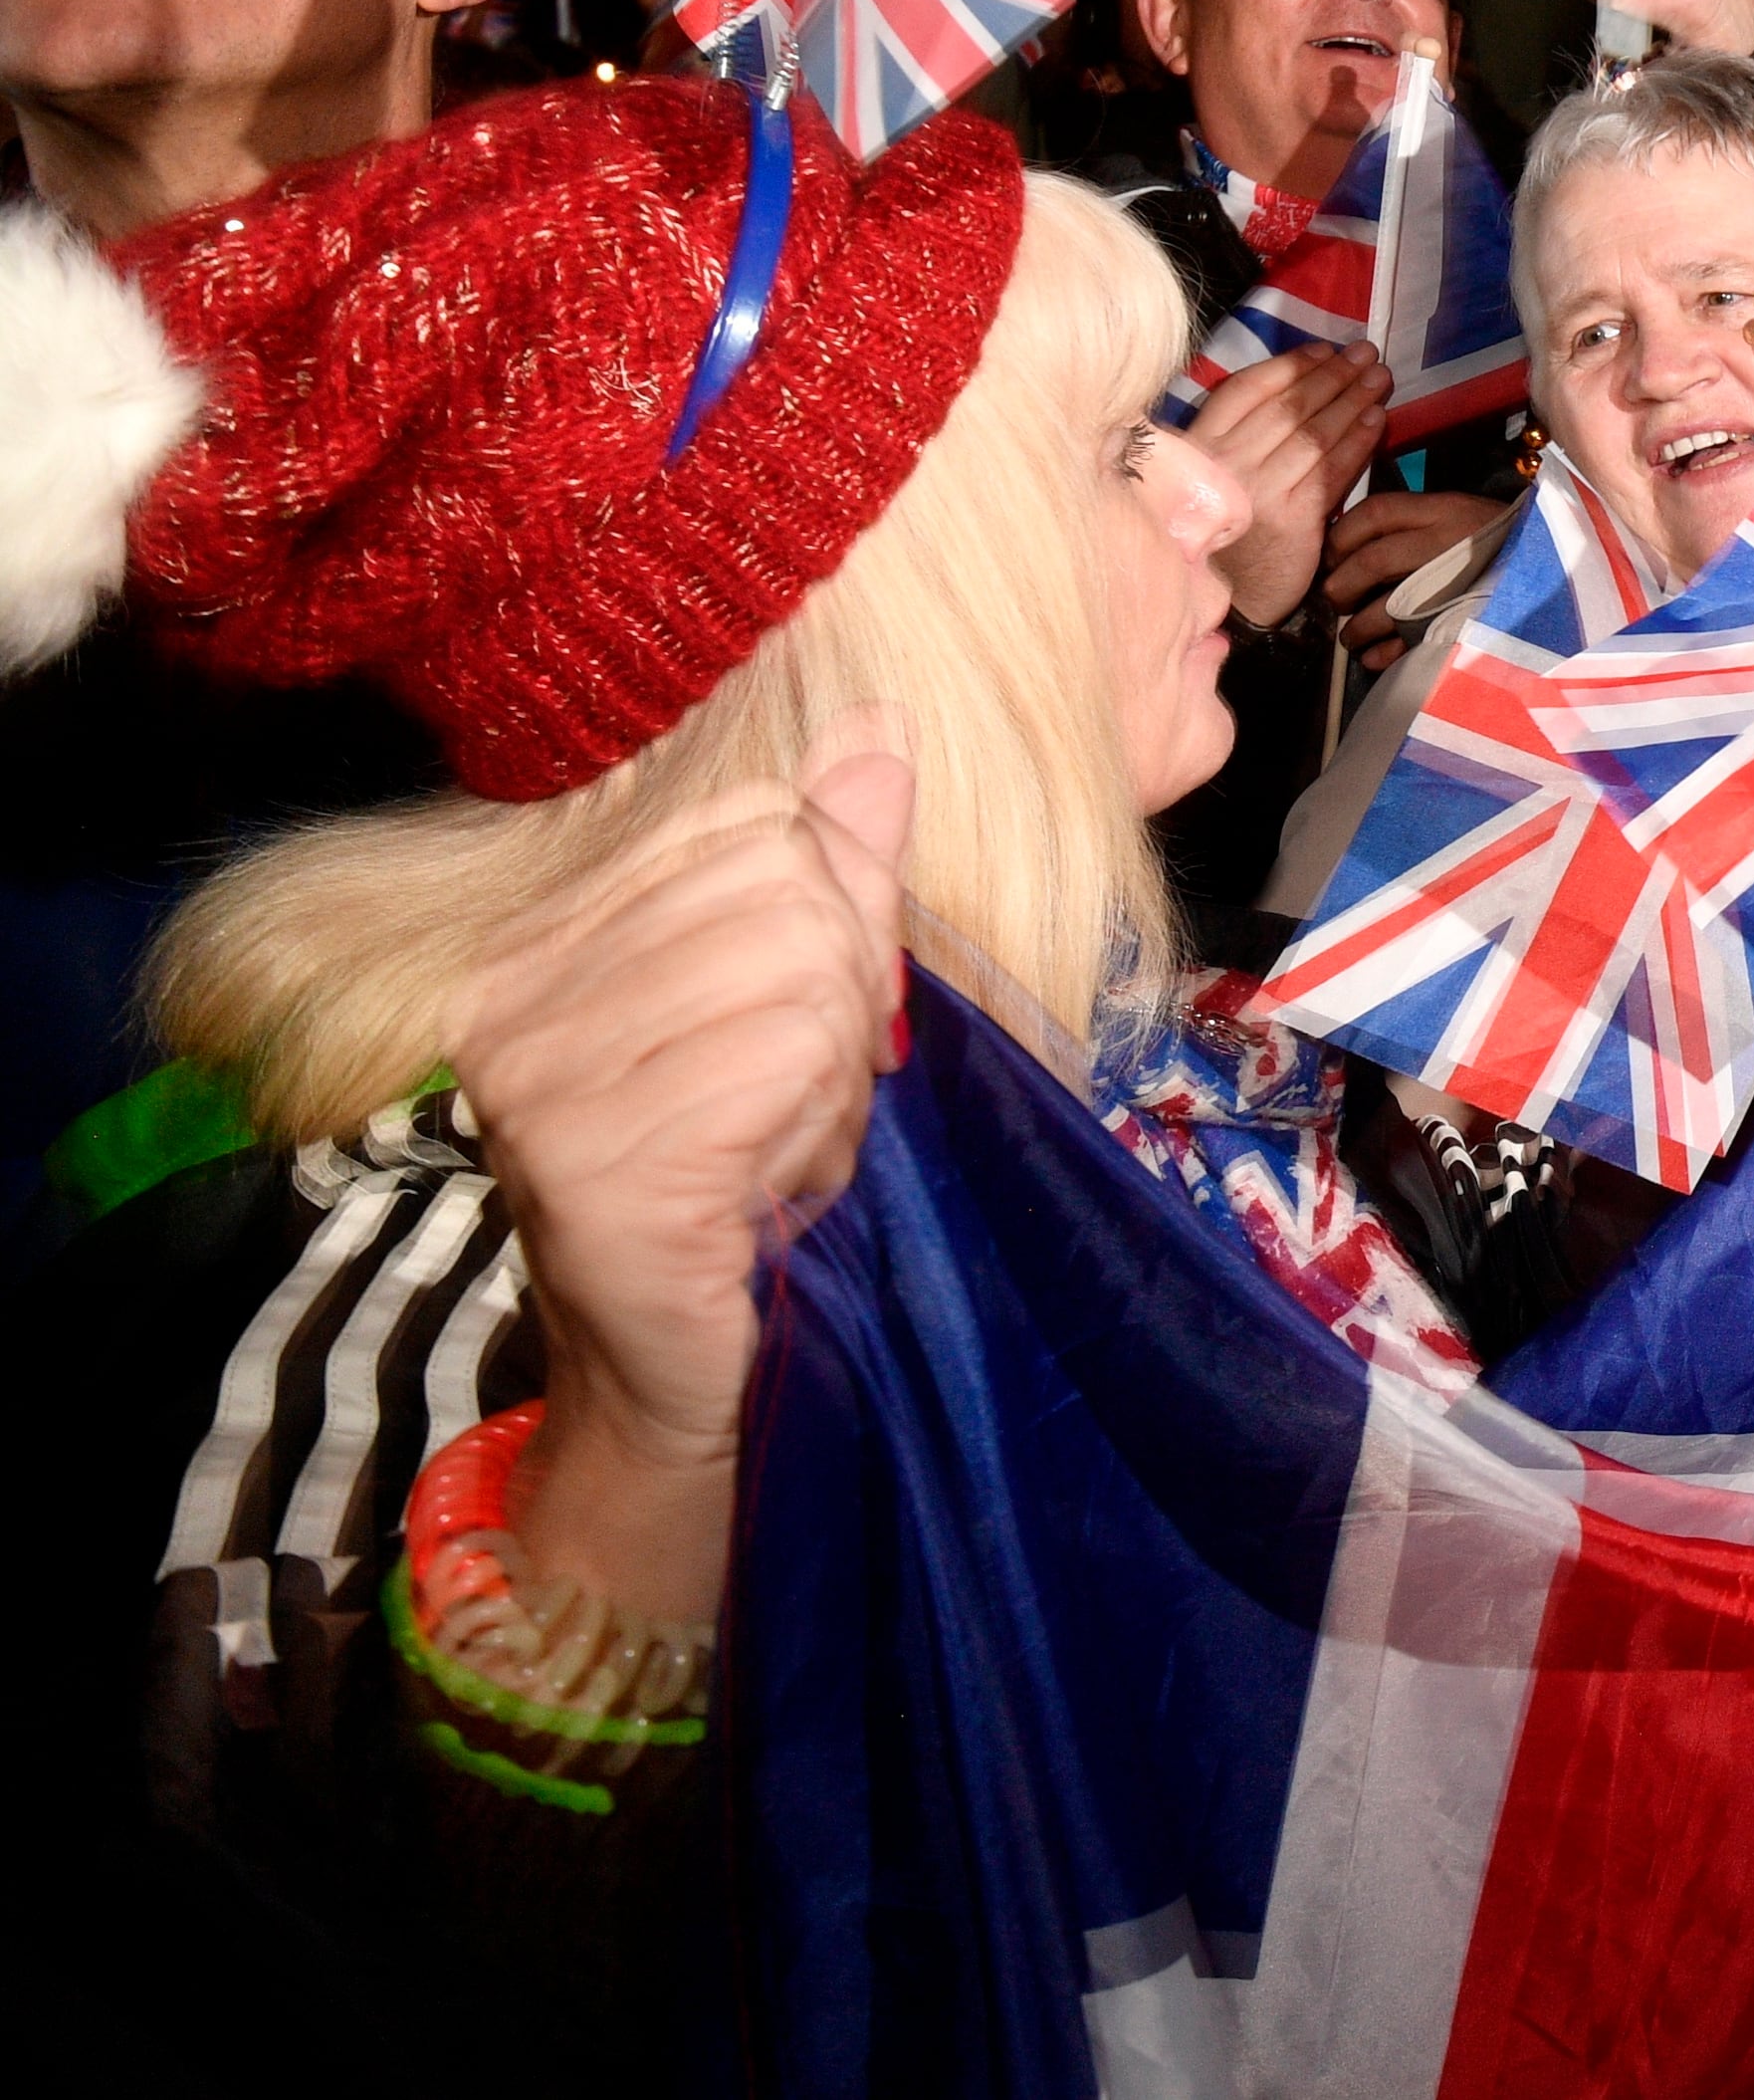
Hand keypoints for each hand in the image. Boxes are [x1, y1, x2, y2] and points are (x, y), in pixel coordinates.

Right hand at [454, 708, 915, 1619]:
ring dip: (833, 1079)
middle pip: (791, 885)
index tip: (793, 1040)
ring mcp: (537, 1082)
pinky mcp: (596, 1162)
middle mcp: (507, 1000)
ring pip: (803, 967)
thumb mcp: (803, 1011)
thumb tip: (879, 727)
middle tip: (788, 1115)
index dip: (833, 922)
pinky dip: (817, 1129)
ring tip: (774, 1157)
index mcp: (537, 945)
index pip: (760, 821)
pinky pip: (789, 1055)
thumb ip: (837, 870)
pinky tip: (766, 1194)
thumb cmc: (750, 1198)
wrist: (691, 1395)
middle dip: (840, 1005)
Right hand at [1200, 344, 1389, 626]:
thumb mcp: (1216, 474)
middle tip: (1365, 354)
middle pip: (1287, 406)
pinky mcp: (1293, 519)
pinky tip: (1378, 420)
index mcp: (1199, 446)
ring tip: (1379, 378)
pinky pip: (1333, 470)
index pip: (1247, 389)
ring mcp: (1259, 491)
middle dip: (1332, 375)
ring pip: (1313, 434)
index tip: (1324, 350)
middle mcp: (1226, 463)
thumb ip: (1242, 436)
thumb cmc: (1226, 531)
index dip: (1290, 365)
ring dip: (1352, 400)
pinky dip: (1359, 441)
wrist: (1228, 600)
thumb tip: (1298, 384)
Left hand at [1325, 488, 1504, 667]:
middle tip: (1334, 598)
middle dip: (1341, 584)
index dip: (1341, 535)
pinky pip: (1411, 644)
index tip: (1330, 554)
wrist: (1561, 571)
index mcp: (1444, 511)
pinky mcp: (1464, 624)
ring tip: (1350, 637)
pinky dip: (1384, 654)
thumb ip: (1417, 520)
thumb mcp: (1461, 512)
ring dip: (1357, 628)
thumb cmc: (1502, 543)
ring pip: (1386, 607)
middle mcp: (1446, 545)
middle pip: (1372, 561)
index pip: (1375, 512)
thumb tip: (1356, 542)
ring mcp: (1455, 587)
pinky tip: (1374, 658)